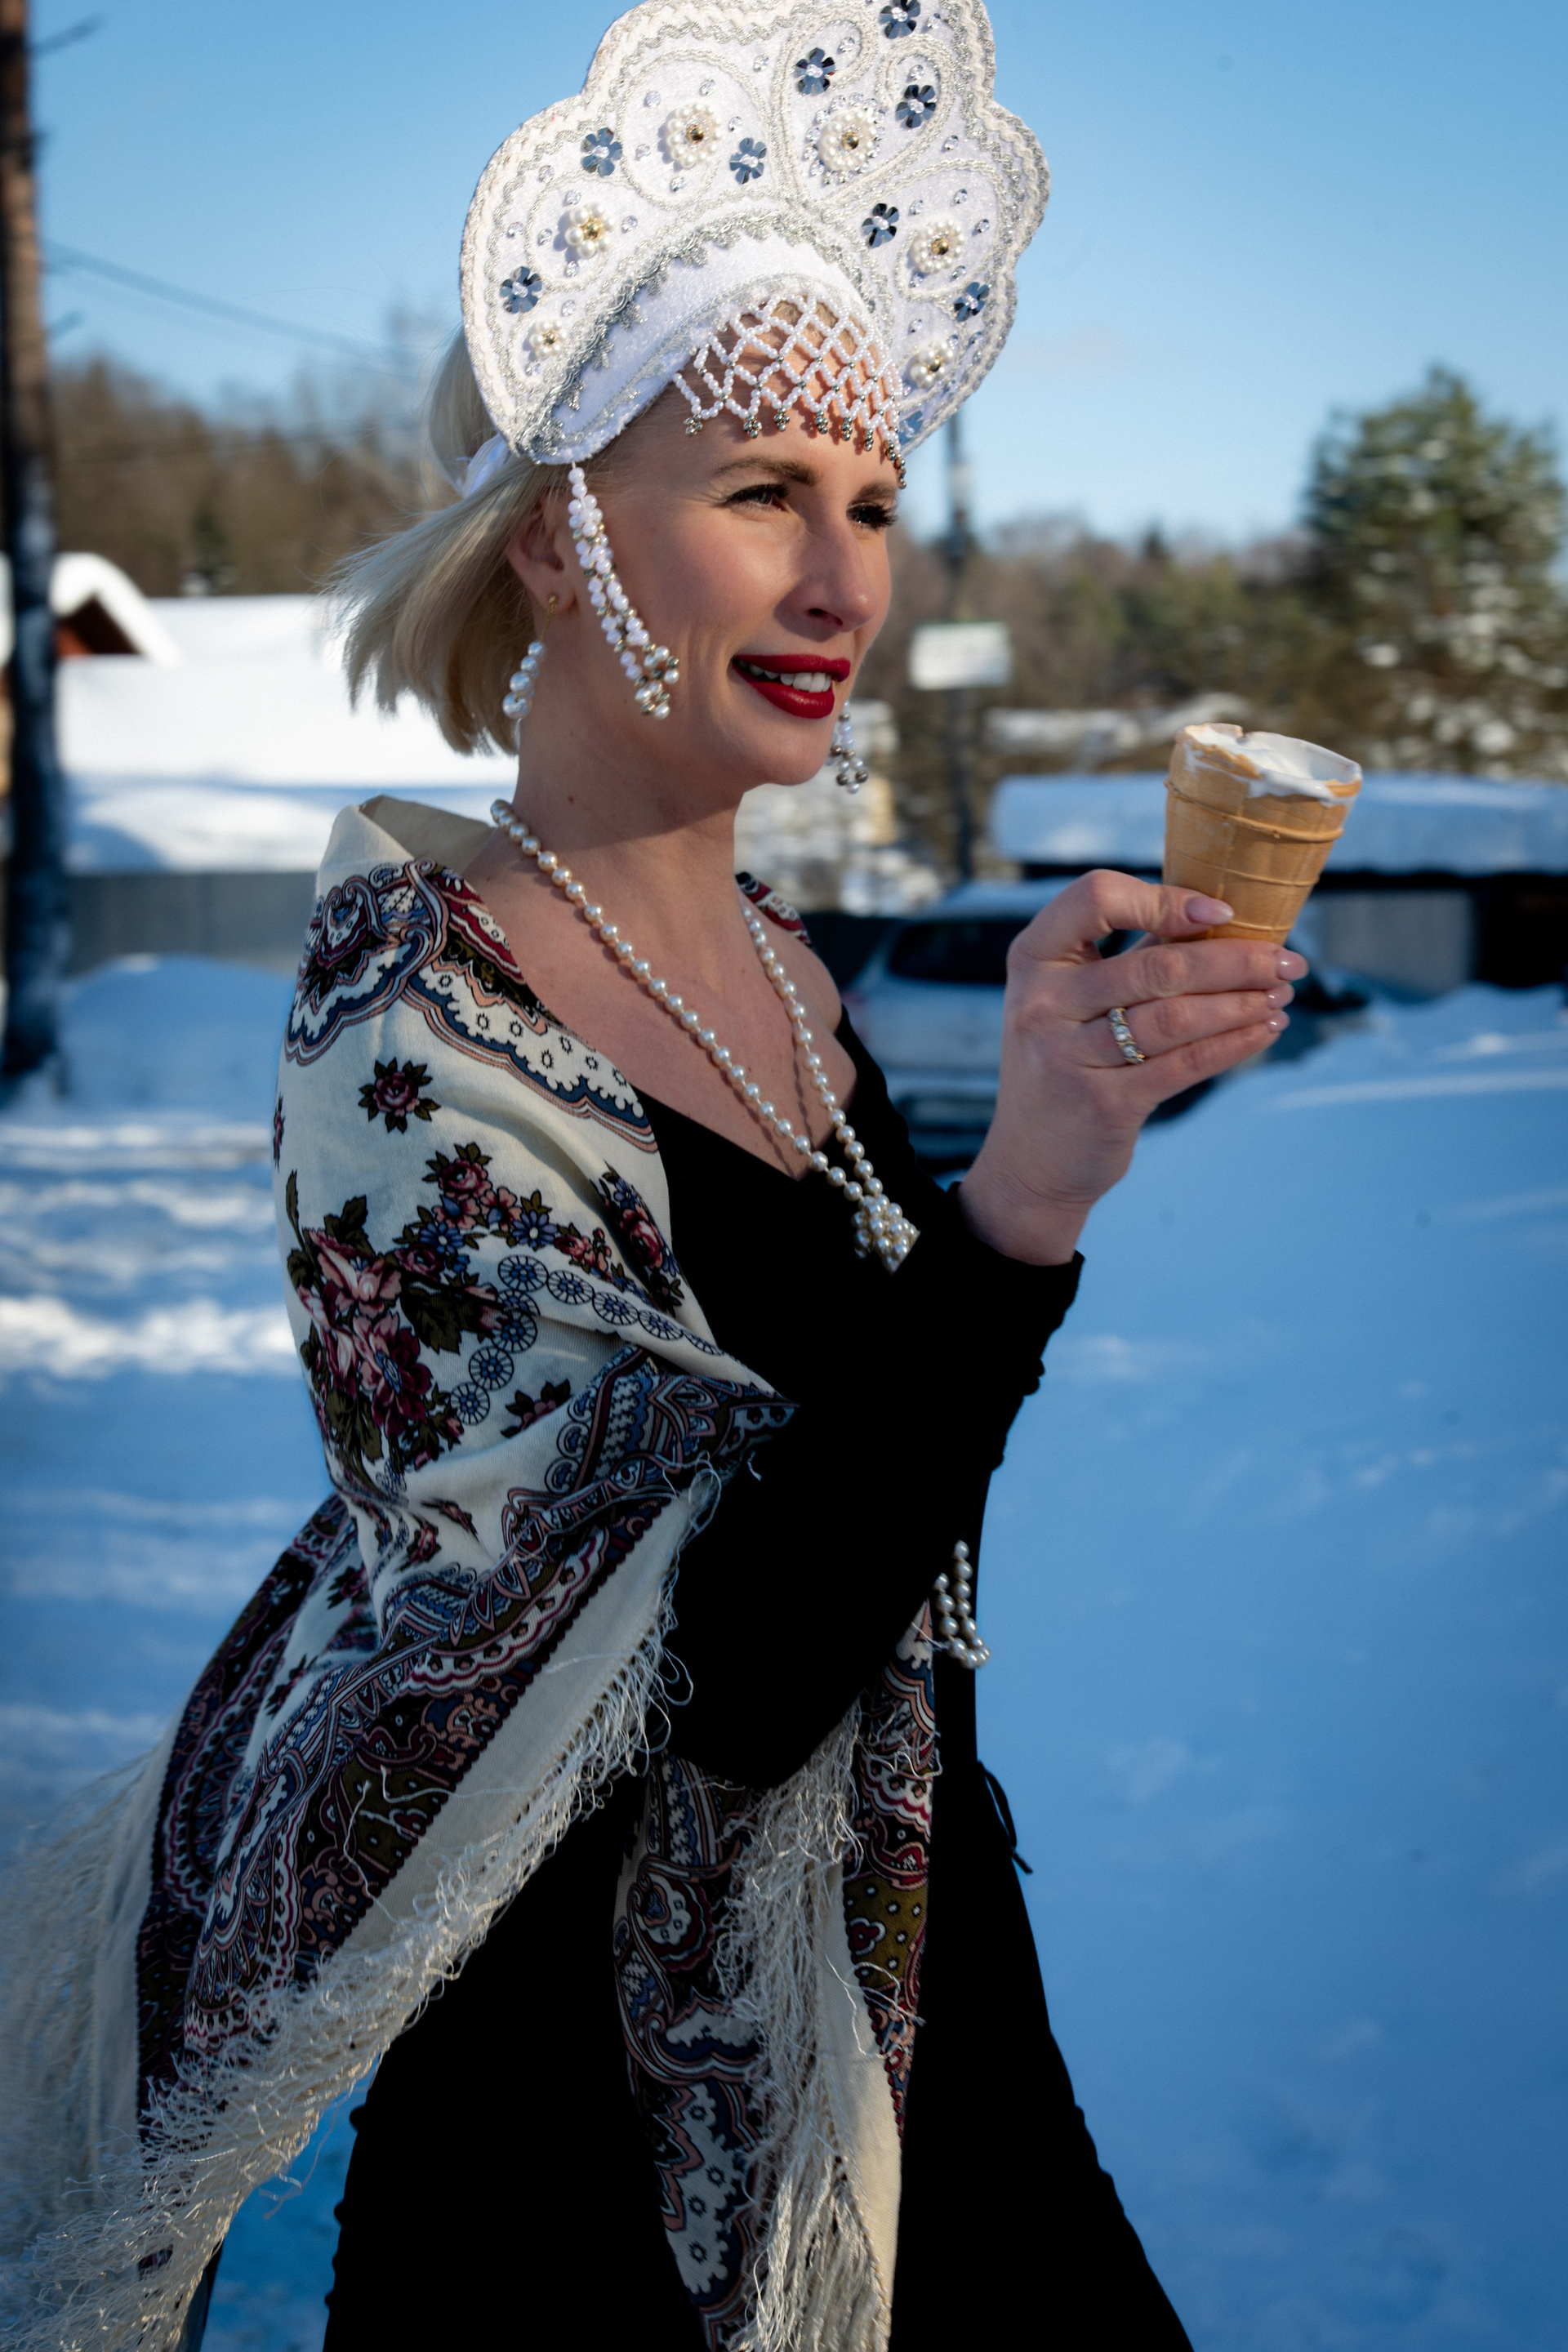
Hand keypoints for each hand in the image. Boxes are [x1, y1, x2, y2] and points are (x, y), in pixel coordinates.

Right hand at [959, 870, 1306, 1264]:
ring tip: (1282, 994)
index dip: (1162, 898)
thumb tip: (1216, 917)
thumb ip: (1130, 956)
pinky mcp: (1103, 1104)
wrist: (1031, 1158)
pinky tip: (1264, 1030)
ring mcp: (1068, 1056)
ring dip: (1242, 1003)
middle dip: (1236, 960)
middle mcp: (1042, 1003)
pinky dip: (1234, 1044)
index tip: (1220, 911)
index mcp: (1033, 959)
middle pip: (1156, 965)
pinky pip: (1185, 1065)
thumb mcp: (1073, 1000)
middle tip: (1287, 961)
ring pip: (1176, 1017)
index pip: (1095, 898)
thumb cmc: (1066, 1062)